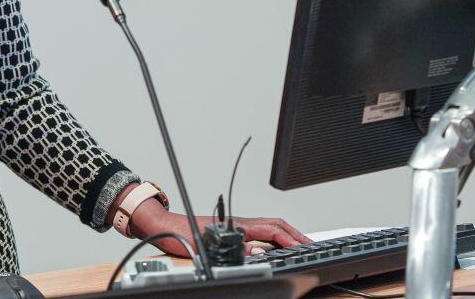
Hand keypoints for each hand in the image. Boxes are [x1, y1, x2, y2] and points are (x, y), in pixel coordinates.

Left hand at [128, 203, 308, 257]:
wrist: (164, 226)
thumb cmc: (181, 233)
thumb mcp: (208, 244)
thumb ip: (233, 248)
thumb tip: (256, 251)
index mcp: (238, 224)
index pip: (272, 229)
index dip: (290, 239)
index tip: (304, 247)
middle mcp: (239, 223)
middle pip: (275, 225)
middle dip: (295, 234)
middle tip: (311, 245)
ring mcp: (236, 226)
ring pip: (268, 228)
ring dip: (285, 236)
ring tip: (299, 246)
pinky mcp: (231, 231)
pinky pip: (259, 233)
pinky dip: (273, 238)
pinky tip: (275, 247)